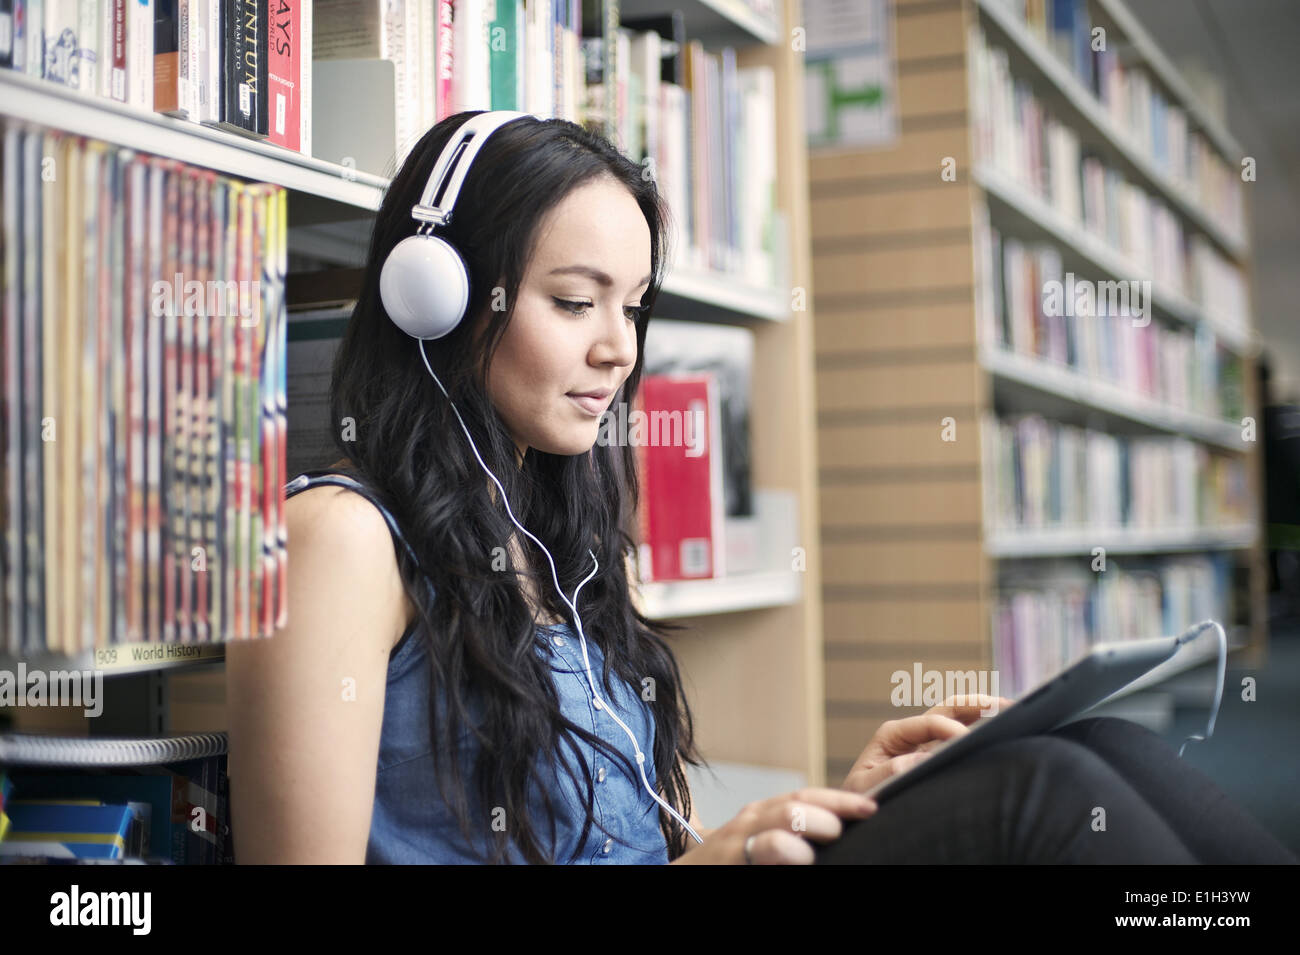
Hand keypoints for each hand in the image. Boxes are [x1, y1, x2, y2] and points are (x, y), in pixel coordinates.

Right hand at [671, 788, 877, 864]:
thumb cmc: (729, 860)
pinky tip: (797, 867)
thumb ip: (791, 829)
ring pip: (773, 838)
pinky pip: (756, 864)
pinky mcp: (728, 866)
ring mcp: (736, 848)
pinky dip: (783, 863)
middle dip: (825, 816)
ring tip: (809, 856)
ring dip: (796, 846)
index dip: (840, 800)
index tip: (871, 806)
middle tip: (841, 830)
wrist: (685, 876)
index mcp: (765, 812)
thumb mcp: (758, 835)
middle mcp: (750, 824)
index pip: (807, 797)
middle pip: (794, 809)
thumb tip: (840, 828)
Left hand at [840, 694, 1014, 794]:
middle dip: (976, 703)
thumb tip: (921, 759)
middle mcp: (911, 734)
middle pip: (948, 709)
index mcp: (893, 734)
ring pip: (958, 719)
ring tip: (1011, 711)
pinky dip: (979, 729)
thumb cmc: (859, 797)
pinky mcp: (934, 757)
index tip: (967, 740)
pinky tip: (1000, 731)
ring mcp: (925, 744)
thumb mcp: (867, 785)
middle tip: (1006, 706)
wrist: (857, 808)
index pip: (929, 723)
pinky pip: (959, 739)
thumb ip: (890, 772)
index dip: (950, 728)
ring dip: (983, 711)